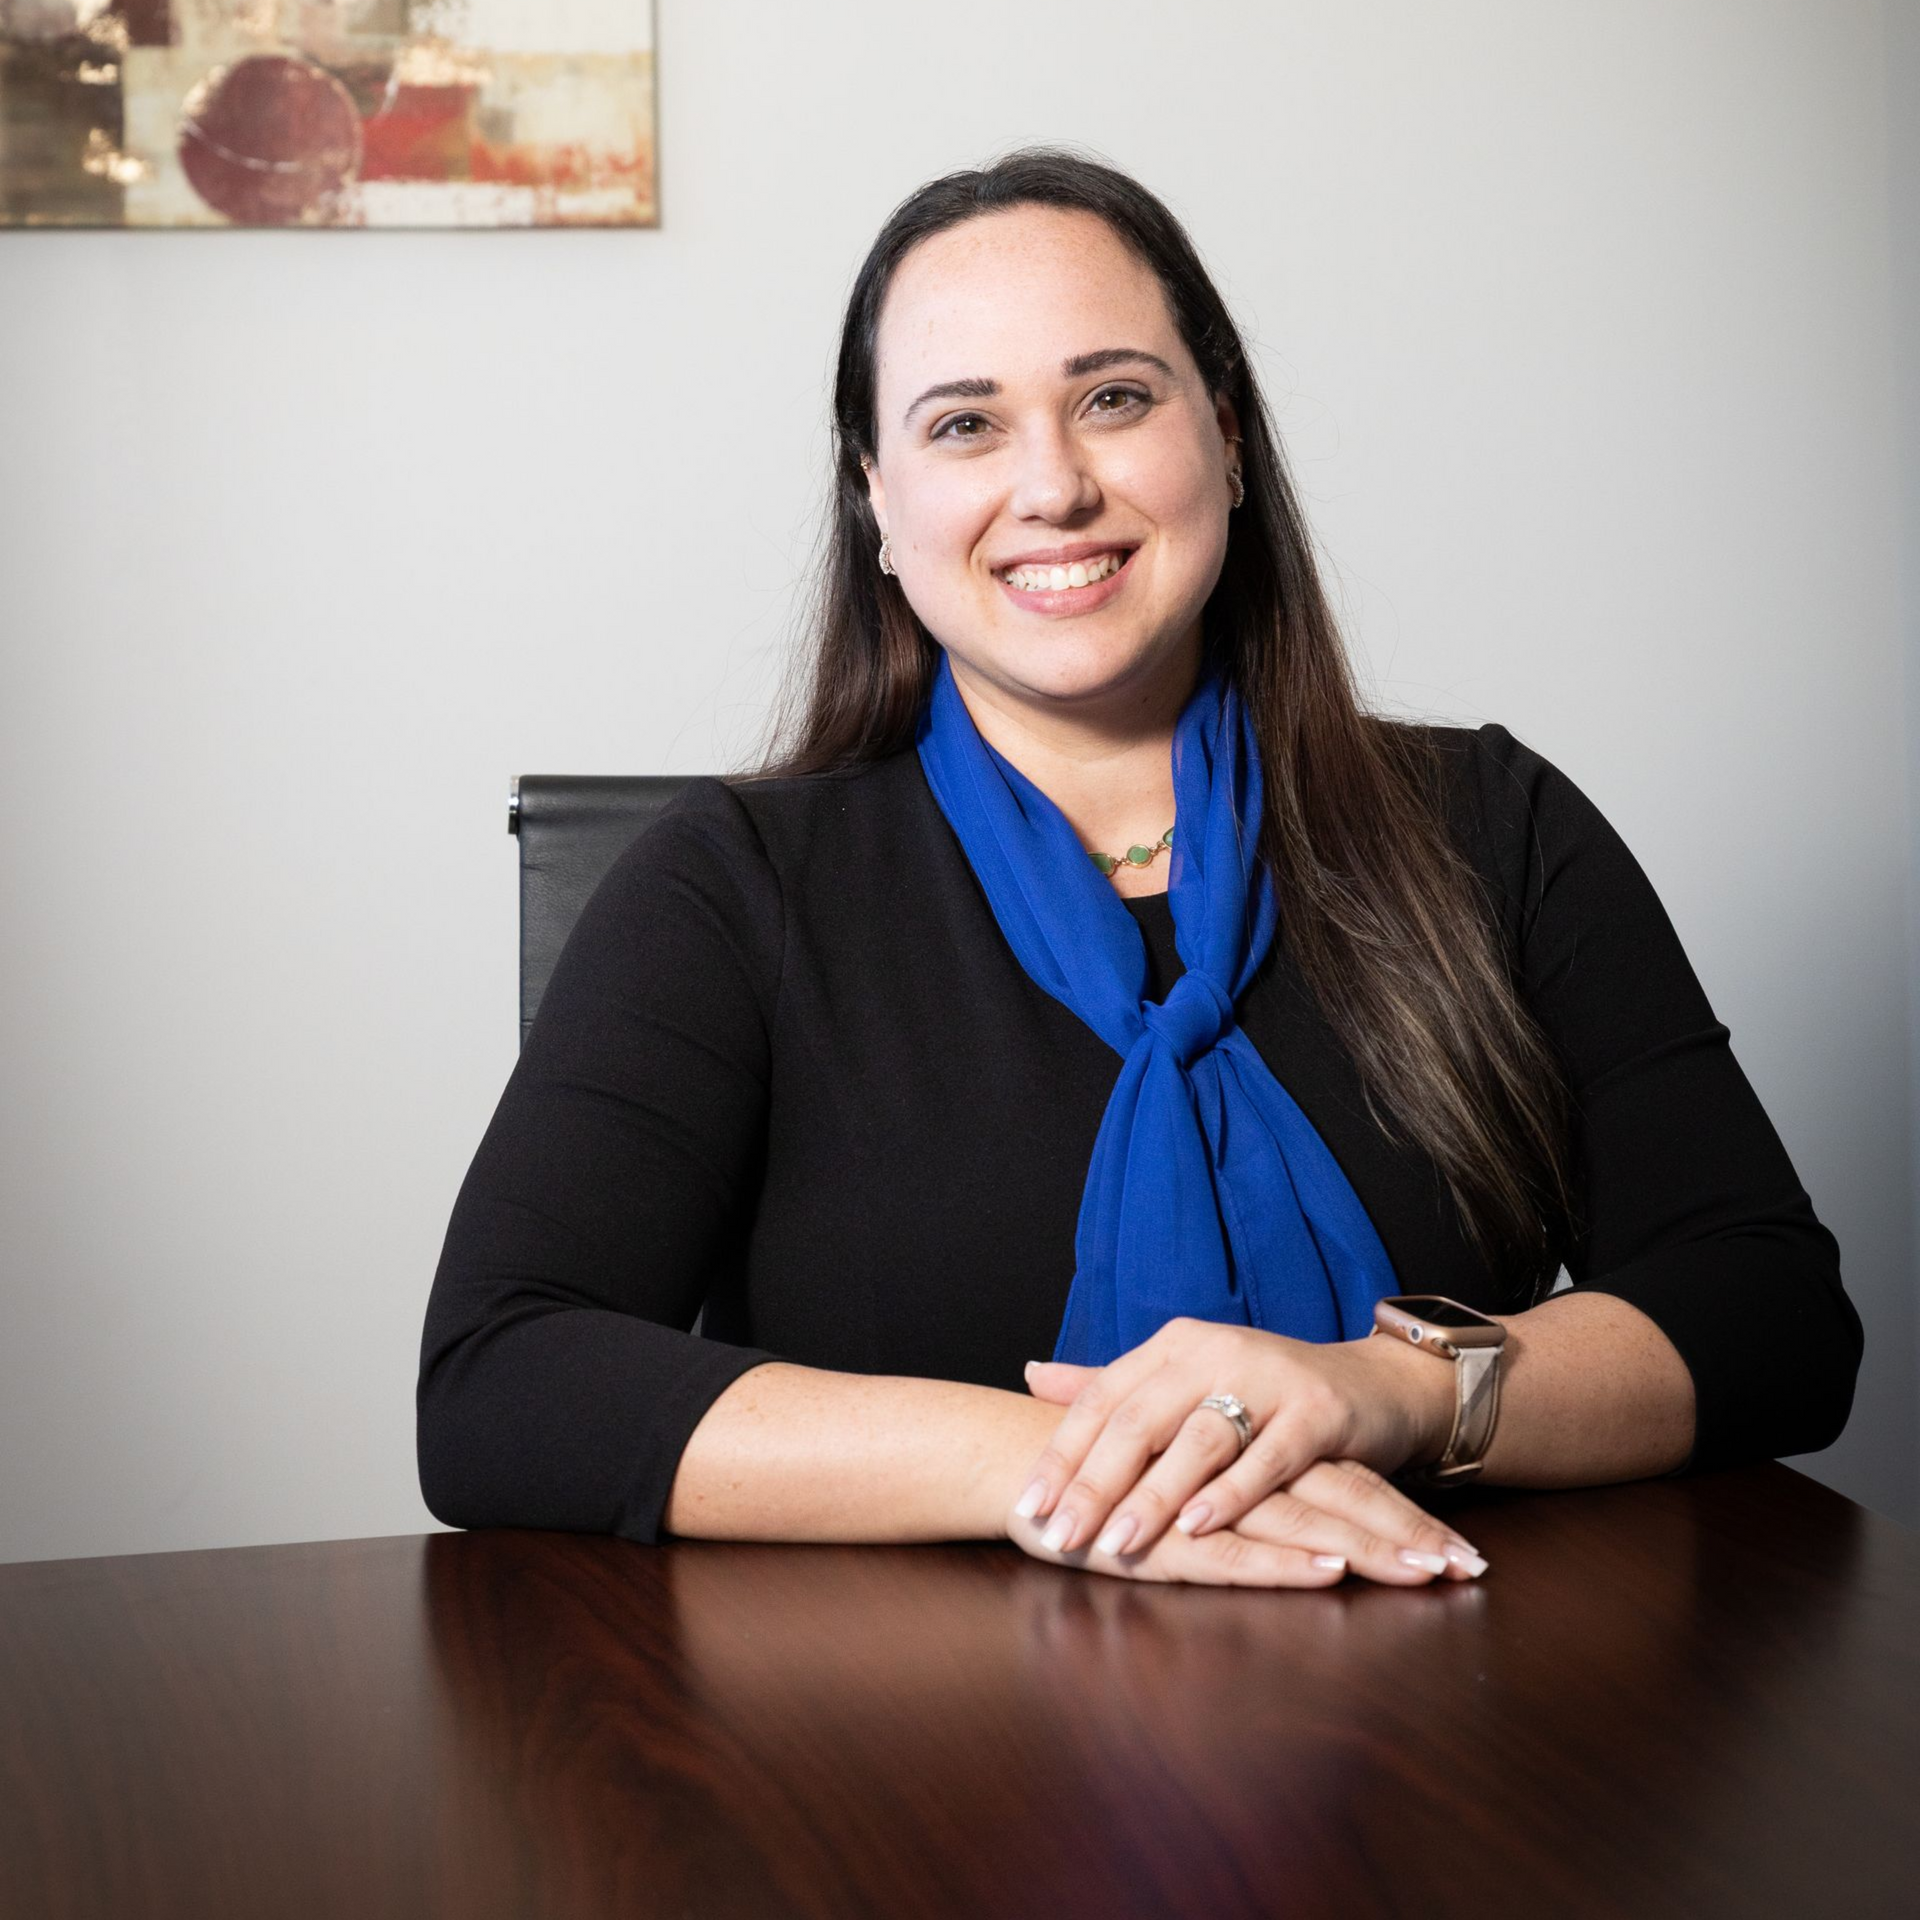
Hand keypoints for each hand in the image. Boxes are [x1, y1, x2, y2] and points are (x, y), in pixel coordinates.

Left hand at [1011, 1316, 1482, 1576]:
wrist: (1371, 1384)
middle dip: (1095, 1484)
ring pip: (1198, 1440)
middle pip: (1139, 1419)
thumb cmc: (1265, 1394)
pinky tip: (1198, 1528)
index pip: (1102, 1398)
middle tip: (1059, 1537)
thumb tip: (1030, 1374)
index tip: (1028, 1505)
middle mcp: (1214, 1351)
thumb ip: (1111, 1383)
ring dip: (1155, 1496)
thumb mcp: (1186, 1382)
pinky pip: (1268, 1458)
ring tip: (1117, 1543)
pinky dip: (1231, 1494)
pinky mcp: (1318, 1412)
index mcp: (1174, 1346)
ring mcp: (1269, 1378)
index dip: (1062, 1453)